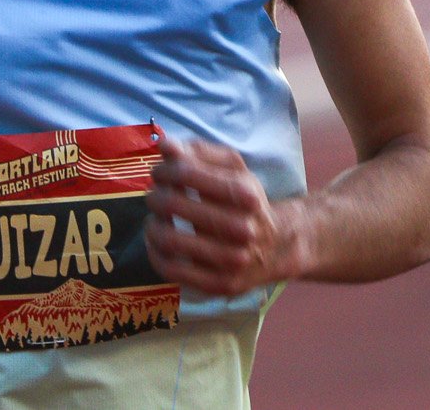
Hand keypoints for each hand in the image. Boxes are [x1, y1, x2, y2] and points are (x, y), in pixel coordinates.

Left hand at [144, 138, 304, 296]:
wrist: (278, 246)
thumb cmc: (248, 201)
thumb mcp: (233, 169)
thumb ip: (200, 152)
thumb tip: (165, 144)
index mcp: (245, 193)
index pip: (184, 172)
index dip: (163, 169)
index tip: (160, 172)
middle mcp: (242, 228)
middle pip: (172, 203)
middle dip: (154, 195)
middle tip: (154, 195)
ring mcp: (231, 260)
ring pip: (168, 239)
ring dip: (151, 224)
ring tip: (155, 218)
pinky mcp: (219, 284)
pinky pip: (171, 269)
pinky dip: (154, 252)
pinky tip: (157, 241)